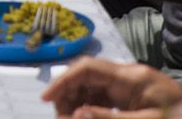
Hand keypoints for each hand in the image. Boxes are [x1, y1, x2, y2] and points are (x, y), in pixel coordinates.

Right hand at [43, 58, 181, 118]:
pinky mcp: (135, 96)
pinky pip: (105, 97)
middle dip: (68, 95)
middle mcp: (129, 76)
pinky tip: (87, 117)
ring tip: (70, 118)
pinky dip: (92, 108)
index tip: (47, 99)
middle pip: (87, 76)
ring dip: (78, 102)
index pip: (88, 68)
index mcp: (132, 77)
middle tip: (59, 117)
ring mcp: (132, 85)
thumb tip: (76, 114)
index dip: (63, 81)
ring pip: (93, 87)